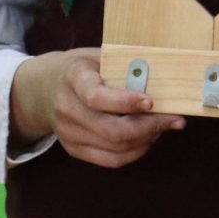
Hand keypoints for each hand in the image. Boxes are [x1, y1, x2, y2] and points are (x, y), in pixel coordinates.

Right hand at [10, 48, 182, 168]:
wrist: (43, 89)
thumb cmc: (80, 69)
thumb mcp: (96, 57)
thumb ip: (122, 68)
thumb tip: (164, 81)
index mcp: (72, 79)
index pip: (97, 97)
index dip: (126, 102)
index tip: (152, 101)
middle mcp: (67, 109)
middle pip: (112, 131)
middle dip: (150, 127)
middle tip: (175, 120)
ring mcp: (68, 134)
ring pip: (115, 149)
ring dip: (147, 141)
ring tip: (164, 128)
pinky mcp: (74, 149)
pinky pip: (111, 160)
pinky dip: (135, 152)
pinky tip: (148, 138)